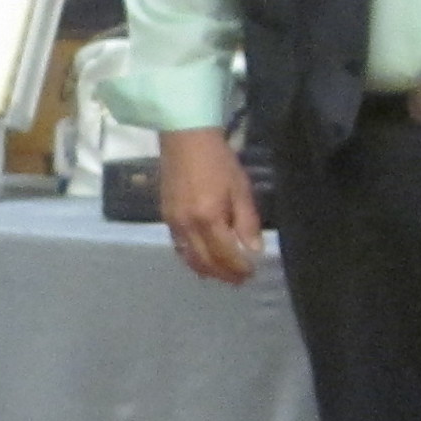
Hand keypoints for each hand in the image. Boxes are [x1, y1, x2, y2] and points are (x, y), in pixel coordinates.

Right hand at [159, 127, 262, 283]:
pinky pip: (179, 248)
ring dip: (207, 271)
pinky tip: (202, 259)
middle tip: (240, 280)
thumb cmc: (218, 160)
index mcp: (208, 218)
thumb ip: (247, 221)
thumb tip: (254, 249)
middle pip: (205, 262)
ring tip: (222, 274)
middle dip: (224, 274)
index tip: (251, 273)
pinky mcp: (165, 218)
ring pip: (189, 259)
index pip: (225, 254)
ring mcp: (173, 224)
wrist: (185, 140)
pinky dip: (192, 259)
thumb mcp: (240, 188)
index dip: (239, 268)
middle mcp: (187, 227)